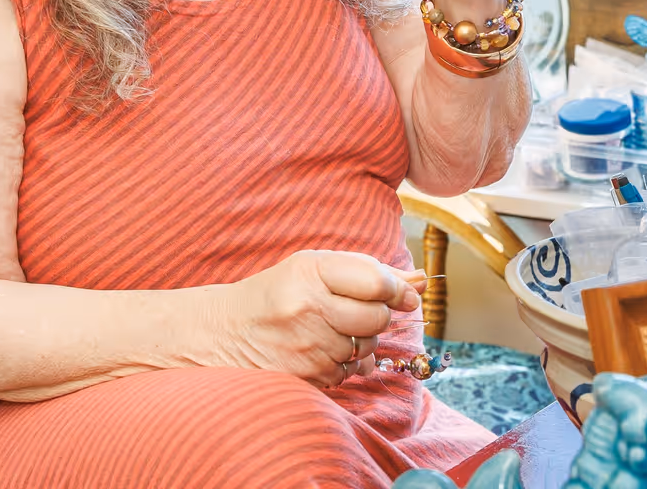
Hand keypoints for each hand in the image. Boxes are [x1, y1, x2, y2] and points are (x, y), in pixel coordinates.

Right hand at [210, 251, 417, 387]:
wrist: (226, 333)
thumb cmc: (279, 293)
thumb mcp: (316, 268)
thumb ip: (369, 271)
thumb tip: (421, 282)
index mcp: (310, 272)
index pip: (375, 281)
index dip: (398, 289)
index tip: (405, 294)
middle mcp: (308, 309)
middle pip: (378, 317)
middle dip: (378, 315)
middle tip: (355, 310)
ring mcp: (307, 348)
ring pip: (367, 347)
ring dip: (360, 340)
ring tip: (330, 329)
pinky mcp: (307, 378)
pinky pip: (351, 372)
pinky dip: (345, 364)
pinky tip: (320, 350)